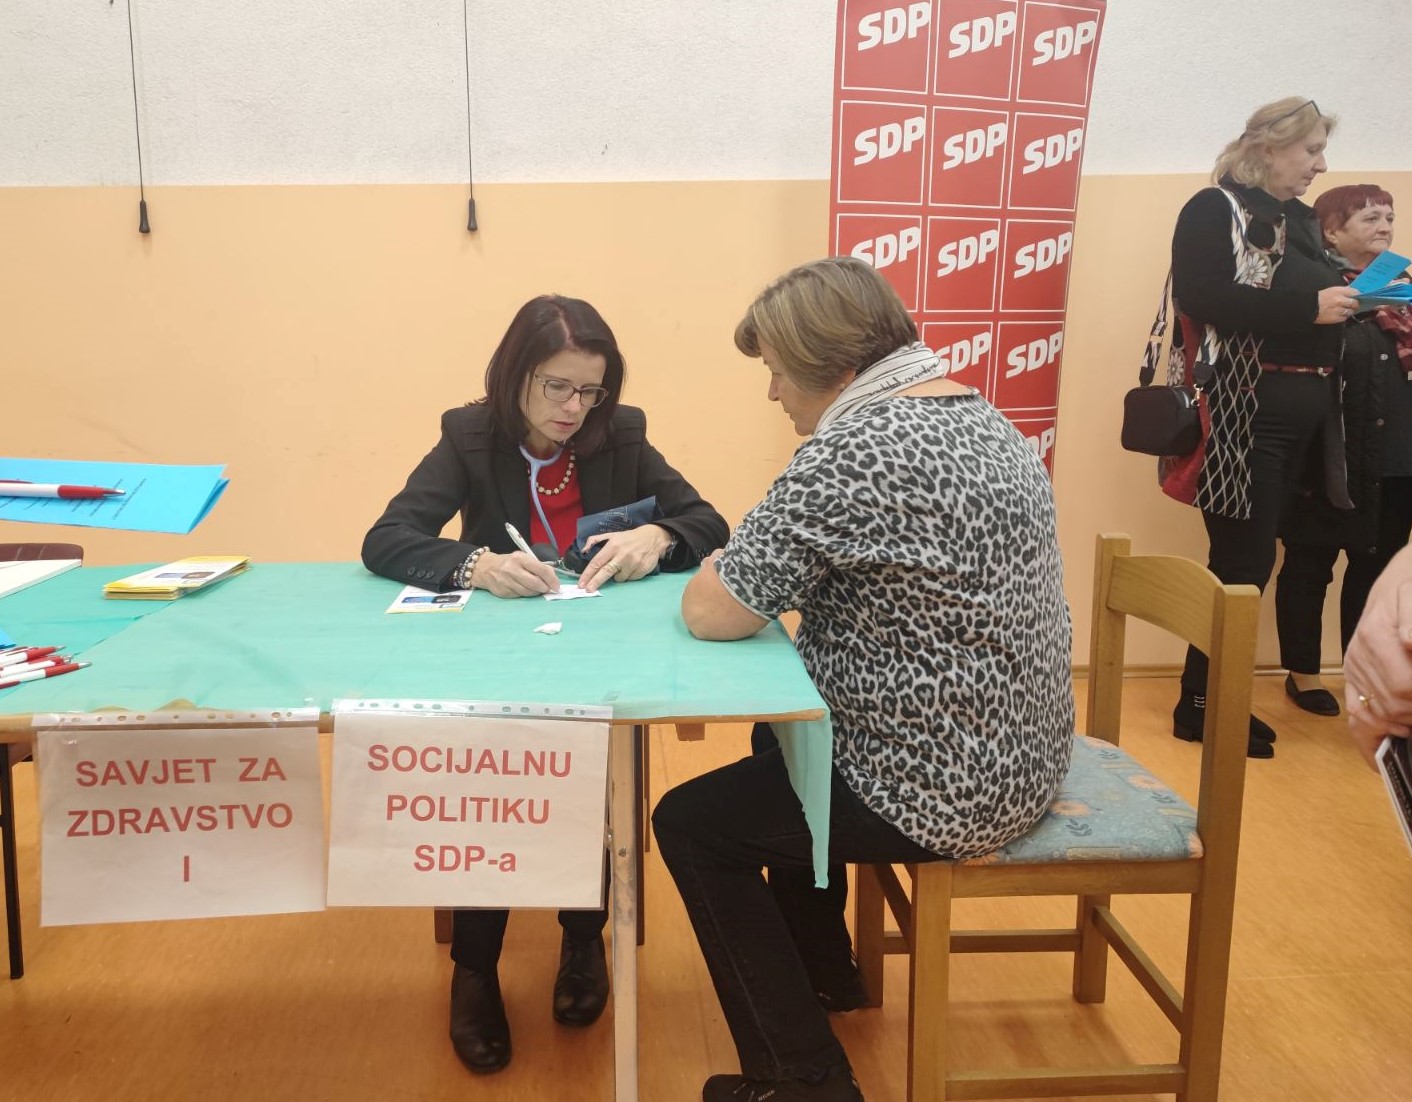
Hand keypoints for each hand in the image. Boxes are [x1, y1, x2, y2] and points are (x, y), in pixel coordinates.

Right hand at [469, 551, 558, 598]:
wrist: (485, 568)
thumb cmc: (509, 563)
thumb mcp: (522, 558)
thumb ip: (537, 566)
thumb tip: (552, 578)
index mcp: (520, 558)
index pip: (541, 570)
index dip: (552, 580)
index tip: (557, 586)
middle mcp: (512, 569)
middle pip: (536, 584)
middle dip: (545, 588)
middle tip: (547, 589)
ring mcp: (506, 582)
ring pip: (529, 592)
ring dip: (536, 592)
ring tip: (535, 588)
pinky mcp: (503, 592)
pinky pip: (520, 596)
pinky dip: (525, 594)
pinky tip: (523, 589)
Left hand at [578, 524, 672, 592]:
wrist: (653, 537)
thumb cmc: (629, 538)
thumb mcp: (612, 535)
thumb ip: (595, 540)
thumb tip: (583, 550)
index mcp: (613, 546)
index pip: (597, 562)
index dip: (587, 574)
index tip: (581, 583)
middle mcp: (622, 555)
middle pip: (605, 572)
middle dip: (595, 582)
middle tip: (588, 590)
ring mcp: (633, 563)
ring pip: (619, 578)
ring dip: (618, 575)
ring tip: (623, 566)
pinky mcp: (642, 569)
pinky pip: (630, 579)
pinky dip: (629, 575)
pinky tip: (632, 567)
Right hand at [1315, 285, 1359, 324]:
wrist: (1308, 307)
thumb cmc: (1318, 298)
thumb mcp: (1330, 290)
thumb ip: (1341, 291)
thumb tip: (1351, 293)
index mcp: (1339, 291)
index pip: (1355, 292)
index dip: (1358, 295)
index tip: (1357, 296)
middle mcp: (1340, 300)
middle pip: (1354, 303)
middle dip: (1355, 304)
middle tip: (1354, 305)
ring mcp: (1338, 310)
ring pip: (1350, 311)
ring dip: (1349, 311)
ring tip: (1345, 310)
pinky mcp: (1335, 318)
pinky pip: (1344, 318)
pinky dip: (1343, 316)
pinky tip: (1340, 314)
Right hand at [1343, 546, 1411, 767]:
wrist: (1401, 580)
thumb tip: (1410, 643)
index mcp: (1376, 636)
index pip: (1403, 688)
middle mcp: (1360, 656)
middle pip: (1393, 707)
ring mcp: (1354, 669)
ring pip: (1375, 716)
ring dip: (1400, 728)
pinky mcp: (1352, 678)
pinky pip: (1355, 717)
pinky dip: (1369, 740)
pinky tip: (1385, 750)